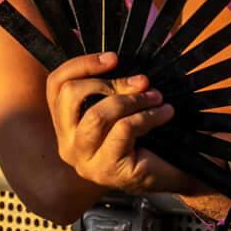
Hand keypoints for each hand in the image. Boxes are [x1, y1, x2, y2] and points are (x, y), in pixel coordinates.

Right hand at [45, 51, 184, 194]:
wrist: (174, 172)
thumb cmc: (149, 135)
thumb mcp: (126, 104)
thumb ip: (114, 84)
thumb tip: (113, 58)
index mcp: (66, 124)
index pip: (56, 85)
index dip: (81, 64)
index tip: (113, 58)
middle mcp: (67, 143)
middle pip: (70, 96)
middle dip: (110, 82)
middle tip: (143, 82)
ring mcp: (84, 161)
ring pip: (96, 115)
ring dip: (132, 100)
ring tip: (157, 98)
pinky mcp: (107, 171)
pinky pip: (123, 129)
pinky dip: (148, 116)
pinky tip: (164, 113)